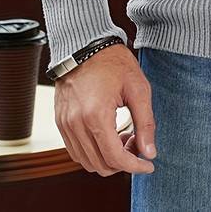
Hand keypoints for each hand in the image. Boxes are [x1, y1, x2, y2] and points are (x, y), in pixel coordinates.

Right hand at [54, 43, 156, 176]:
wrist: (85, 45)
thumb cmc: (114, 62)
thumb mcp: (138, 88)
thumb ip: (146, 123)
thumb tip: (150, 153)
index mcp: (96, 115)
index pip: (115, 158)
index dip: (135, 167)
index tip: (149, 165)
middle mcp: (76, 124)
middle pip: (100, 165)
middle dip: (123, 162)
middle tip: (137, 143)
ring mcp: (65, 124)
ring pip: (86, 162)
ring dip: (108, 159)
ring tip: (124, 136)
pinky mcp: (60, 122)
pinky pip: (76, 150)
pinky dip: (93, 151)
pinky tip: (108, 135)